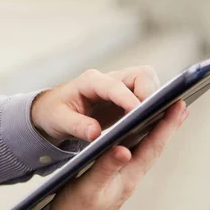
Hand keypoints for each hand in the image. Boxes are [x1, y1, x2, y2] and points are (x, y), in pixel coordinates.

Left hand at [31, 66, 161, 144]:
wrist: (52, 110)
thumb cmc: (54, 113)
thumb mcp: (59, 121)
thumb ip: (77, 126)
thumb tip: (95, 133)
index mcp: (90, 82)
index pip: (115, 86)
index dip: (128, 99)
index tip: (139, 113)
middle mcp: (108, 80)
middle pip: (141, 75)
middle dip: (151, 94)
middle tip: (153, 118)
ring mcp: (120, 87)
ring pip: (148, 84)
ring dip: (156, 101)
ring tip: (157, 123)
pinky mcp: (127, 98)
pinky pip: (147, 98)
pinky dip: (154, 109)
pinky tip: (154, 127)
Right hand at [44, 101, 189, 209]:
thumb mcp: (88, 188)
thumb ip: (106, 168)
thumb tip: (124, 150)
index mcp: (127, 178)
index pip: (152, 147)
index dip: (166, 126)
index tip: (176, 107)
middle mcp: (129, 176)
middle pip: (154, 147)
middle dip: (168, 126)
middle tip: (180, 106)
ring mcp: (123, 177)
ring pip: (145, 150)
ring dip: (156, 131)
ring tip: (166, 116)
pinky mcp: (114, 177)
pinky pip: (133, 154)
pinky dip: (140, 140)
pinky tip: (138, 134)